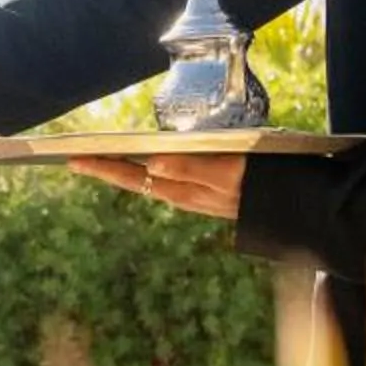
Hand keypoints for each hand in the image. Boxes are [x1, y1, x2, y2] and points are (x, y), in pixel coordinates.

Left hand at [70, 154, 246, 219]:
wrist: (293, 207)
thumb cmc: (262, 184)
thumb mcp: (227, 174)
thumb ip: (191, 169)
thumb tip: (151, 163)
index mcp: (181, 190)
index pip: (132, 176)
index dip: (102, 167)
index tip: (73, 158)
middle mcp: (181, 195)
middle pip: (133, 180)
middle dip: (102, 168)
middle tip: (72, 158)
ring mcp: (191, 195)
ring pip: (146, 182)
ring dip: (121, 169)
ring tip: (97, 159)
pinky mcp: (203, 192)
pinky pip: (163, 181)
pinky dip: (144, 170)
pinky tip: (140, 163)